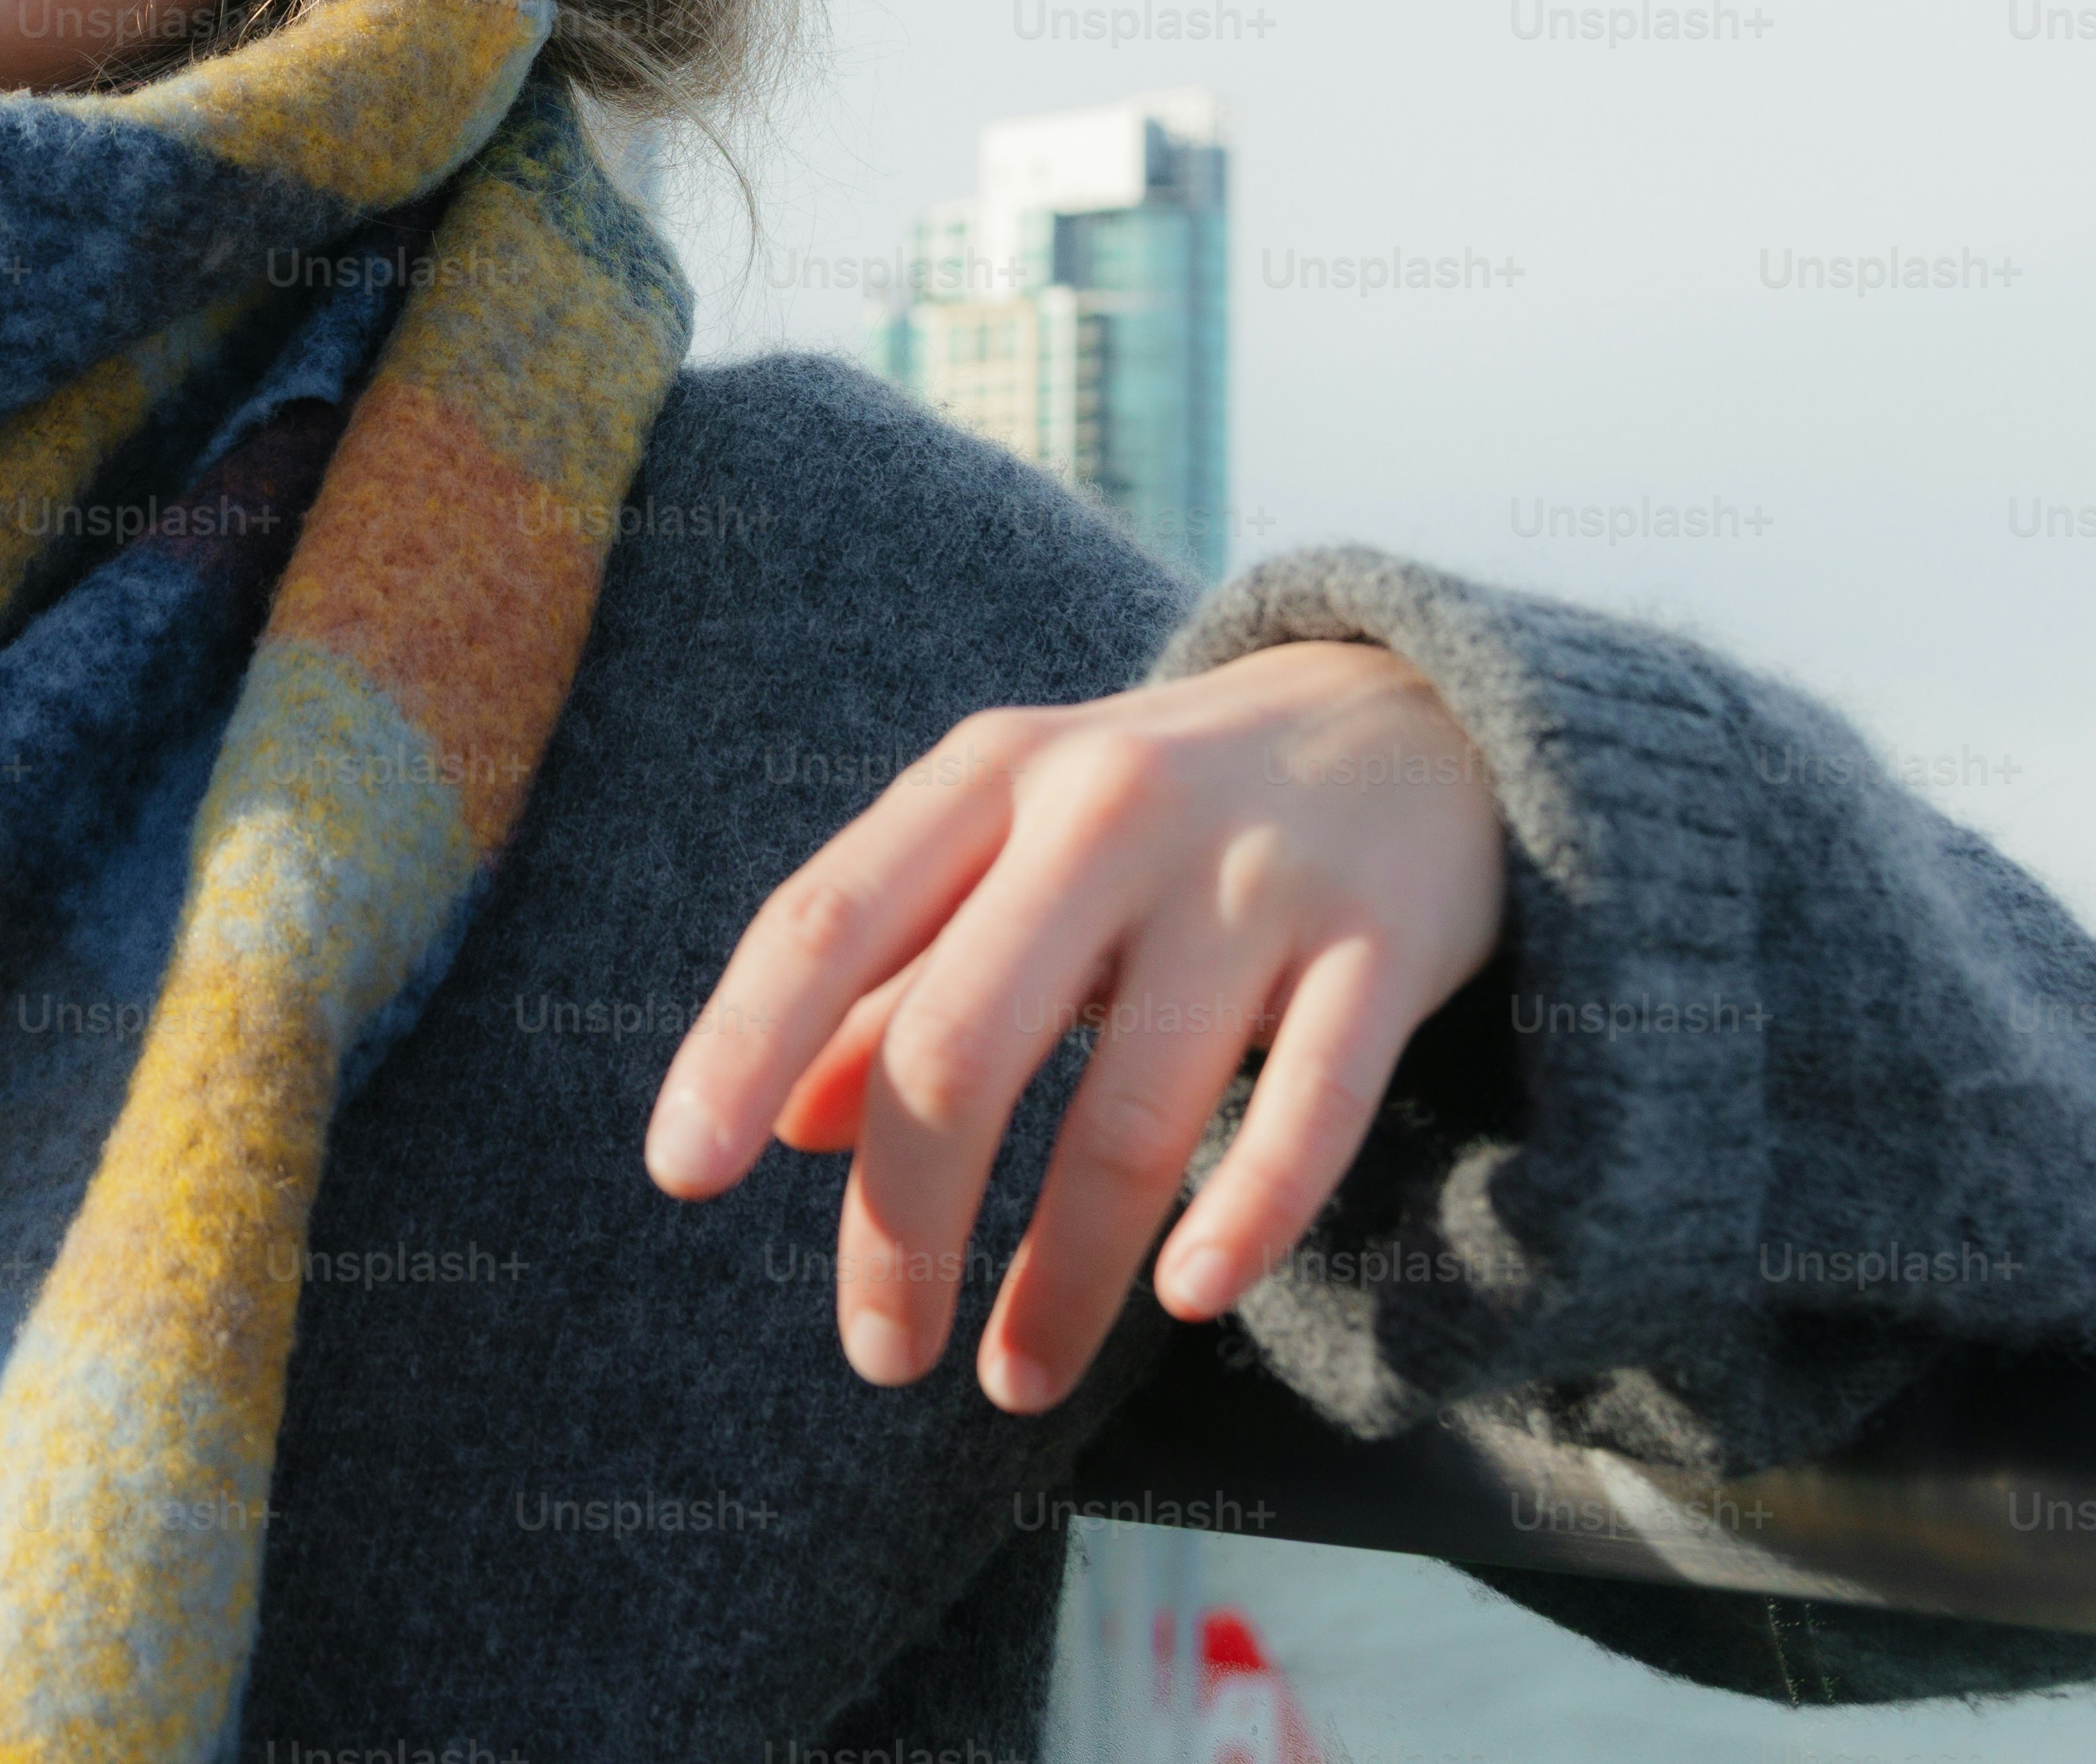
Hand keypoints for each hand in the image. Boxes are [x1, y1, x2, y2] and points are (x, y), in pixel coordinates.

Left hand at [641, 638, 1508, 1413]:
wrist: (1415, 718)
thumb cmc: (1161, 814)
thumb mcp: (1009, 852)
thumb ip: (894, 975)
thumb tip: (777, 1124)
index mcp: (990, 777)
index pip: (829, 919)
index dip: (741, 1047)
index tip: (681, 1177)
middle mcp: (1108, 809)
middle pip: (959, 1046)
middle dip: (902, 1225)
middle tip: (880, 1354)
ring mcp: (1253, 874)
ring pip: (1127, 1113)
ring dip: (1062, 1277)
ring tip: (1015, 1377)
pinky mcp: (1385, 941)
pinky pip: (1313, 1108)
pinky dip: (1248, 1217)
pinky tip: (1191, 1300)